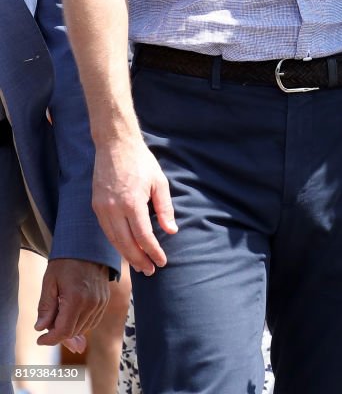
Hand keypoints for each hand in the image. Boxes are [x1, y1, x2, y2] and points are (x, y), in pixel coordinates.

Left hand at [35, 258, 109, 347]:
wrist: (88, 246)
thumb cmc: (66, 262)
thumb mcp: (50, 282)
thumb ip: (45, 307)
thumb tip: (40, 328)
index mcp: (76, 299)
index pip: (64, 332)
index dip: (50, 340)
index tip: (40, 339)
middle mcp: (91, 303)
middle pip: (73, 332)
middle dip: (58, 333)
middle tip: (48, 324)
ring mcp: (100, 302)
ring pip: (84, 328)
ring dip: (70, 328)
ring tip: (60, 315)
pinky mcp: (105, 300)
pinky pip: (93, 321)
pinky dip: (81, 323)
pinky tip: (72, 315)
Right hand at [92, 133, 176, 274]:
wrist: (115, 144)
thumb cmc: (141, 161)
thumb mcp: (159, 182)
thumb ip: (164, 208)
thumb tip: (171, 230)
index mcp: (132, 202)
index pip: (143, 236)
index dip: (153, 252)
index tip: (162, 261)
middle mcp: (114, 209)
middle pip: (126, 244)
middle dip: (139, 260)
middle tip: (151, 271)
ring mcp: (102, 208)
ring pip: (114, 240)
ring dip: (127, 255)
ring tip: (140, 264)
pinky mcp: (95, 206)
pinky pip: (106, 231)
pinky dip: (117, 243)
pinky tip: (127, 248)